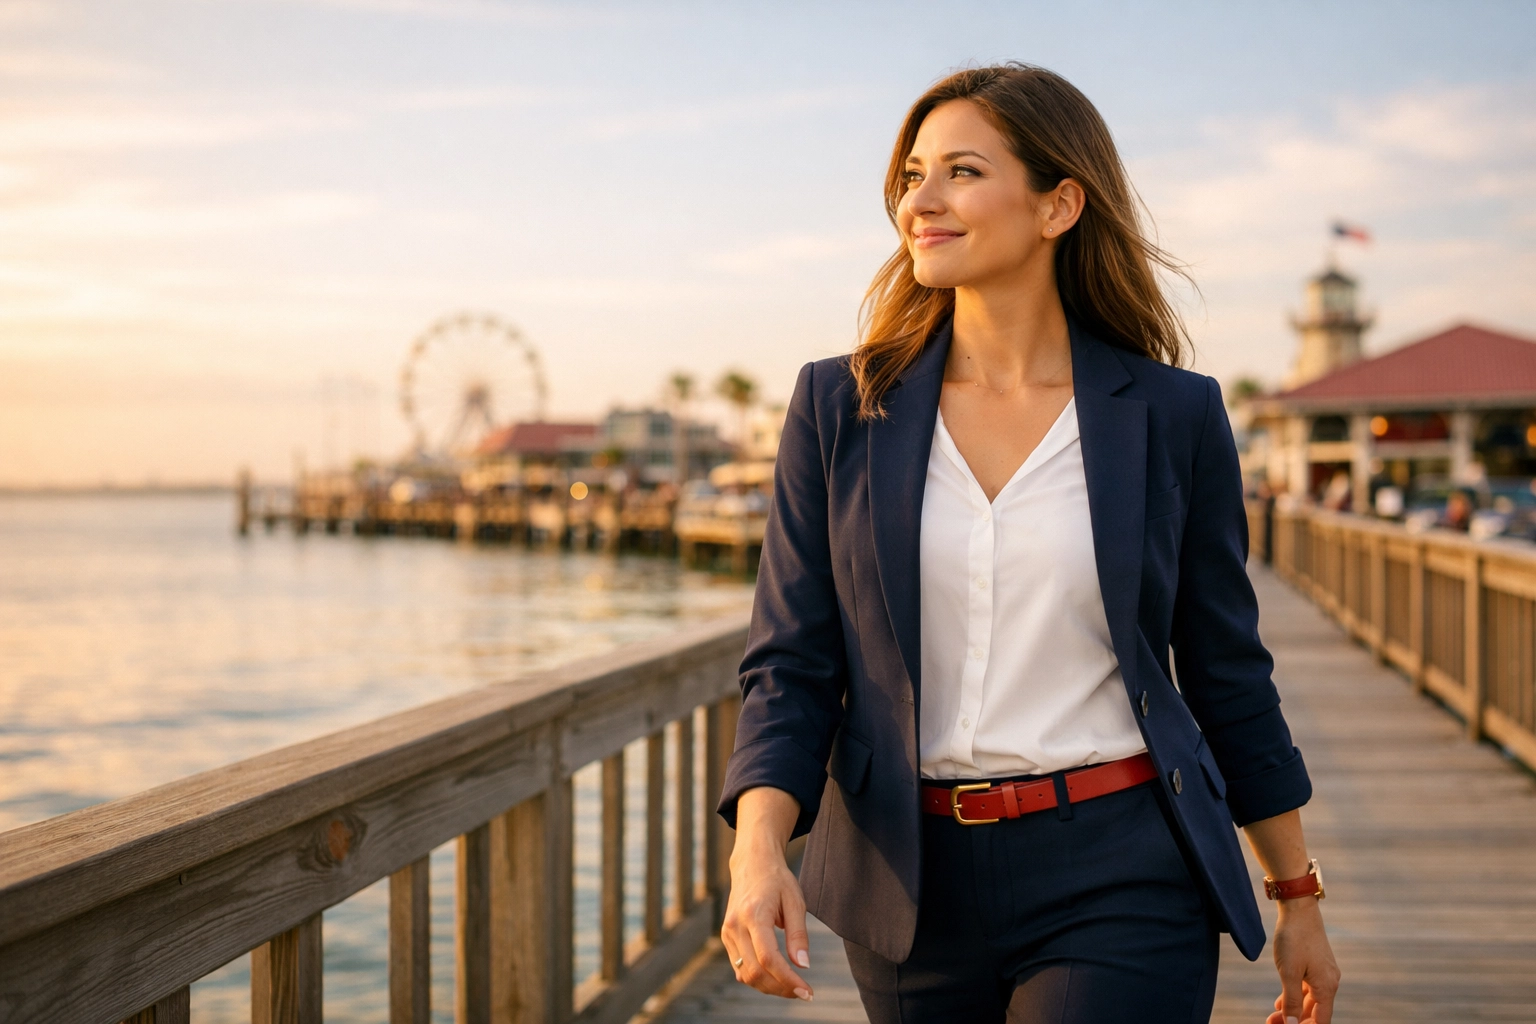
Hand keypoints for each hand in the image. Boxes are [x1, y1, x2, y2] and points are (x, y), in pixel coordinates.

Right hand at [721, 787, 812, 1000]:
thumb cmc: (777, 879)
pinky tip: (775, 976)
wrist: (752, 863)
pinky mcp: (726, 936)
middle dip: (780, 988)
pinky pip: (739, 967)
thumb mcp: (795, 901)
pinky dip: (757, 978)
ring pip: (745, 974)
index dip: (787, 979)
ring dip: (769, 987)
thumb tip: (803, 965)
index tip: (807, 991)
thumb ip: (799, 934)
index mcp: (754, 914)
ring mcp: (727, 932)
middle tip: (804, 992)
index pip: (768, 958)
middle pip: (755, 971)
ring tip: (792, 986)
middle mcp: (735, 925)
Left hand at [1265, 898, 1339, 1023]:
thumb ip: (1292, 1000)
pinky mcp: (1316, 965)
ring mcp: (1324, 973)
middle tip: (1271, 1022)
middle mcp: (1329, 983)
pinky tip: (1281, 1002)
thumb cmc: (1294, 938)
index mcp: (1326, 988)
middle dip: (1294, 1021)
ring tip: (1274, 1016)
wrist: (1299, 908)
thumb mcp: (1289, 972)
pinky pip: (1308, 988)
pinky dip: (1295, 997)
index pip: (1321, 1021)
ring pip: (1310, 1001)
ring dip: (1293, 1010)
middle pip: (1314, 1013)